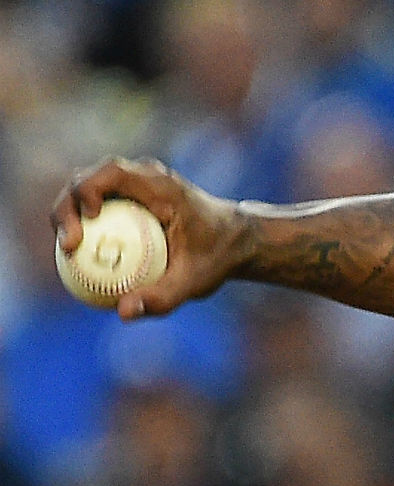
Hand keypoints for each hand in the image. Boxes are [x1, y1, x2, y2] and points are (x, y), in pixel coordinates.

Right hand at [50, 158, 251, 319]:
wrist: (236, 240)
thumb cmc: (218, 256)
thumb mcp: (195, 282)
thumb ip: (162, 297)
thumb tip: (123, 312)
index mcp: (161, 185)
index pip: (111, 173)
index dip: (85, 191)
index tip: (85, 223)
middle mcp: (144, 177)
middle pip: (88, 179)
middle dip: (66, 207)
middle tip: (69, 247)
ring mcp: (135, 184)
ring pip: (87, 190)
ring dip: (69, 214)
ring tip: (70, 251)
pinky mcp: (130, 197)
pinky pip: (97, 205)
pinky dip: (83, 224)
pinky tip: (78, 256)